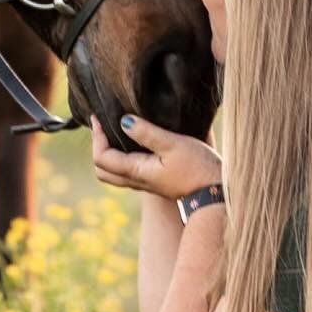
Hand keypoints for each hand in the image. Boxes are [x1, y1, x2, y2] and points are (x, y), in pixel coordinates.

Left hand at [91, 114, 222, 200]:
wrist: (216, 194)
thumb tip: (123, 121)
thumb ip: (147, 133)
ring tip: (115, 130)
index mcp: (136, 171)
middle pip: (102, 170)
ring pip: (115, 172)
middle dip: (97, 147)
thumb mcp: (173, 145)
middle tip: (102, 126)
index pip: (102, 158)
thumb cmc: (197, 169)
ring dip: (109, 152)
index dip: (96, 137)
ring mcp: (146, 182)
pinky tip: (135, 140)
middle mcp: (137, 180)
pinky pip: (129, 170)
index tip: (98, 117)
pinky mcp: (156, 181)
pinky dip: (123, 156)